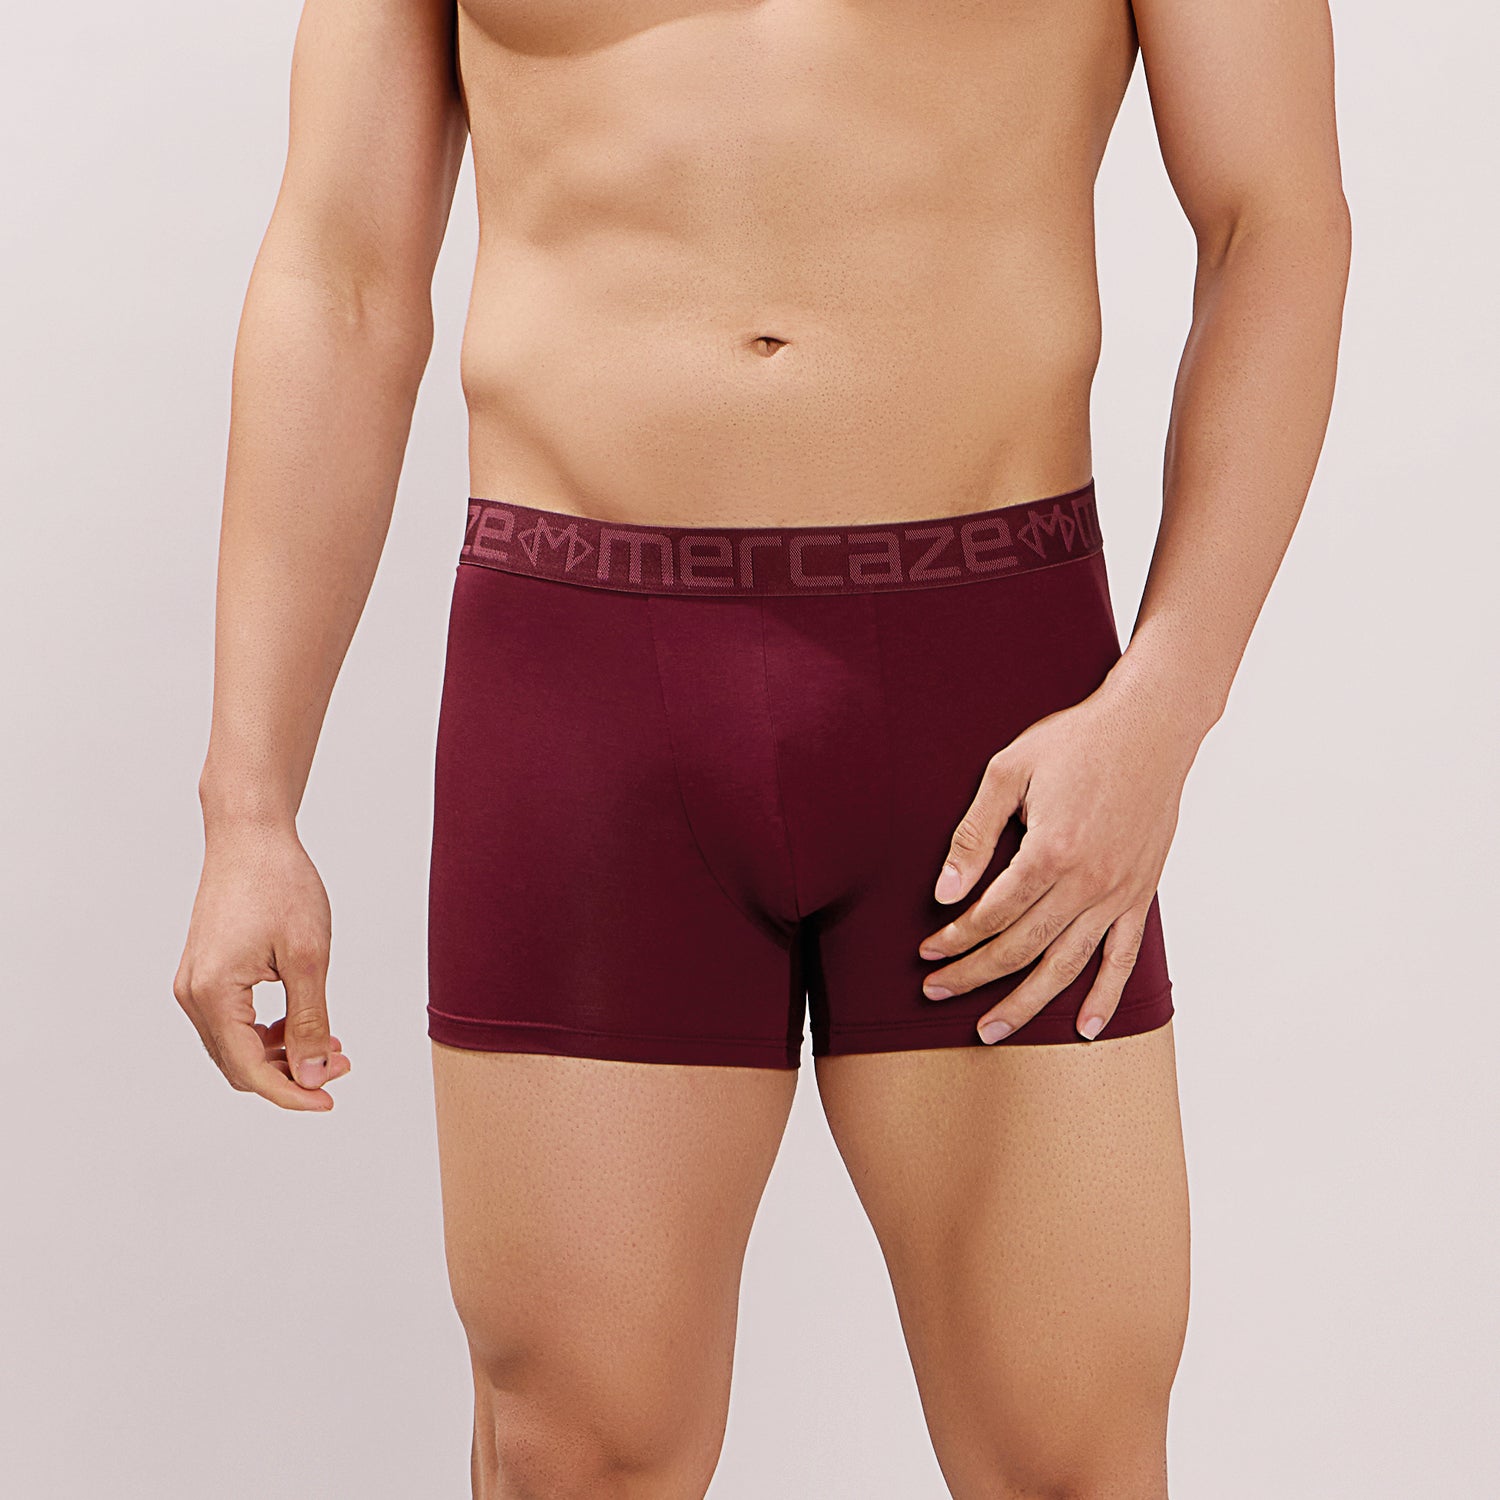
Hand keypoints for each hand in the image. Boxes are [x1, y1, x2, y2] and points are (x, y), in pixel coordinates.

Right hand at [173, 823, 351, 1109]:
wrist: (251, 836)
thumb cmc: (280, 884)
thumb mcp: (309, 957)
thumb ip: (310, 1021)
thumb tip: (313, 1074)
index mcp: (212, 993)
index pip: (249, 1069)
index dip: (291, 1093)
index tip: (329, 1100)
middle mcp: (192, 994)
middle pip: (238, 1064)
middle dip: (291, 1074)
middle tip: (341, 1065)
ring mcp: (194, 983)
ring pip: (235, 1045)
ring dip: (281, 1054)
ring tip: (331, 1044)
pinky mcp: (205, 972)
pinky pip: (232, 1021)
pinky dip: (267, 1031)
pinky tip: (304, 1023)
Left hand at [918, 670, 1200, 1041]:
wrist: (1152, 725)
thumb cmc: (1076, 740)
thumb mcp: (1008, 770)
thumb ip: (974, 833)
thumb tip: (944, 890)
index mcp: (1050, 851)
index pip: (991, 914)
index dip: (953, 938)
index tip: (925, 953)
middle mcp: (1087, 882)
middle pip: (1021, 948)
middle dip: (973, 976)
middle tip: (935, 993)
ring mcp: (1118, 893)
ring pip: (1066, 965)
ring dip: (1026, 1003)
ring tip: (990, 1031)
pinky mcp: (1142, 893)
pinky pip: (1123, 957)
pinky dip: (1104, 996)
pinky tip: (1083, 1027)